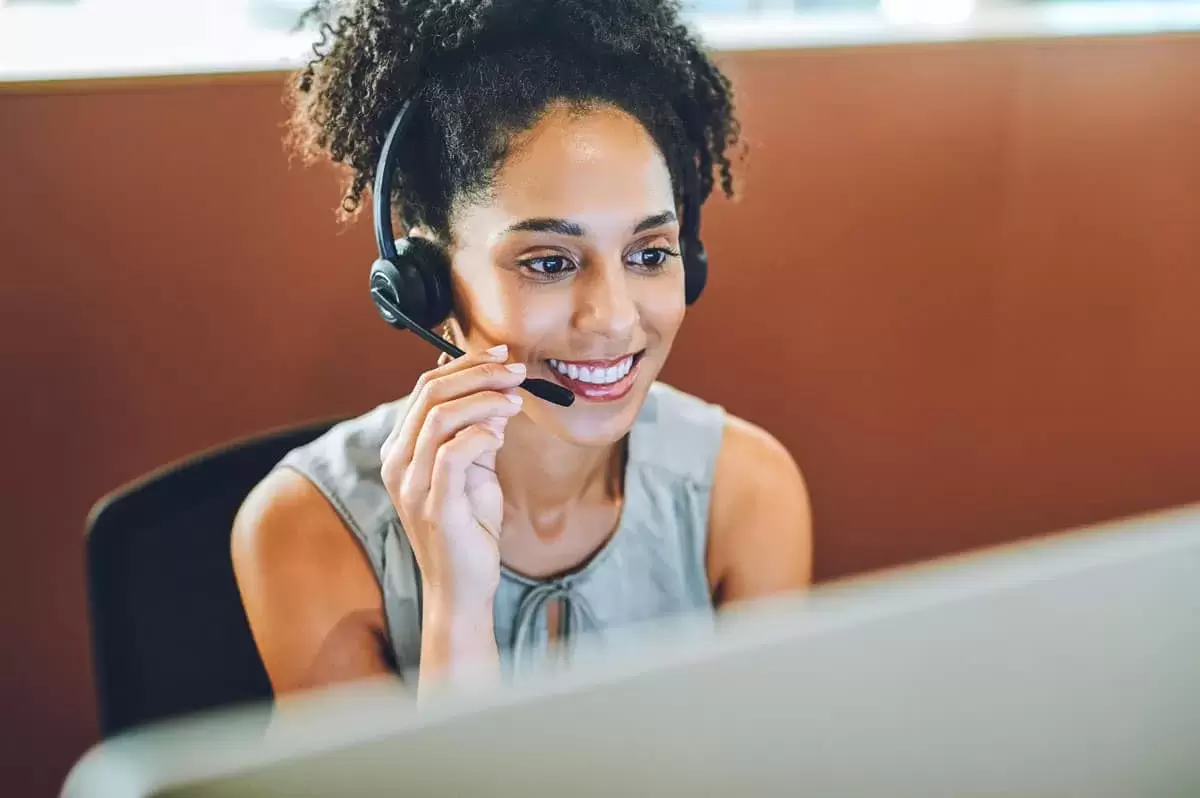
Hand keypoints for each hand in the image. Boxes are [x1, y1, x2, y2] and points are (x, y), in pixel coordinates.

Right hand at [380, 344, 525, 612]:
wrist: (463, 586)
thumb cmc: (469, 528)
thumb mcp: (475, 471)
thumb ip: (479, 433)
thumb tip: (499, 394)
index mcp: (402, 448)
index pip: (426, 388)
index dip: (465, 365)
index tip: (501, 356)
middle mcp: (397, 462)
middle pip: (430, 394)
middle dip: (478, 374)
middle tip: (516, 372)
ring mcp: (411, 485)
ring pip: (440, 418)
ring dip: (484, 400)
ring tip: (515, 402)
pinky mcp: (433, 506)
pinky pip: (452, 454)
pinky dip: (480, 434)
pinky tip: (501, 434)